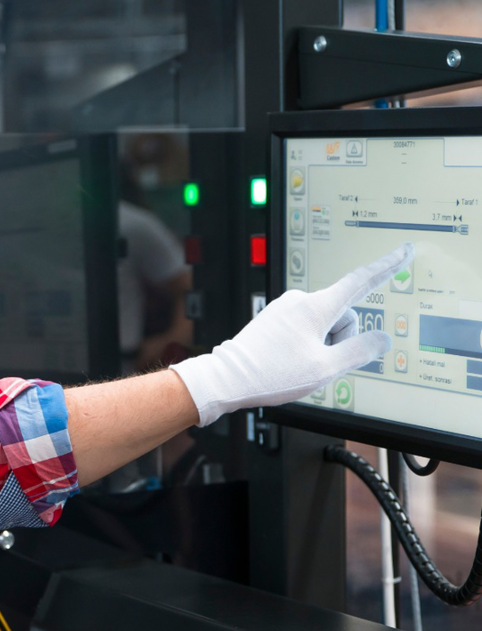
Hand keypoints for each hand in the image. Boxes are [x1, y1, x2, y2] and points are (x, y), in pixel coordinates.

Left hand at [169, 243, 413, 426]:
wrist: (226, 378)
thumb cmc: (270, 374)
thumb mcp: (325, 369)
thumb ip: (360, 352)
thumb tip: (382, 339)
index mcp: (316, 307)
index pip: (362, 281)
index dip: (387, 267)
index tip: (404, 252)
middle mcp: (300, 300)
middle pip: (342, 315)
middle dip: (340, 340)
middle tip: (315, 363)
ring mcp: (284, 308)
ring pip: (323, 325)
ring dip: (321, 345)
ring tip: (295, 364)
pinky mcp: (274, 318)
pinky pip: (304, 328)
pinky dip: (305, 345)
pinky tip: (285, 361)